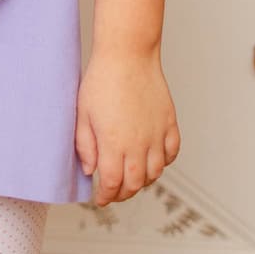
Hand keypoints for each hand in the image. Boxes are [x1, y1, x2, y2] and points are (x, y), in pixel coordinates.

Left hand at [75, 44, 179, 206]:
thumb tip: (90, 171)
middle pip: (135, 184)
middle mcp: (139, 144)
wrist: (127, 55)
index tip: (100, 199)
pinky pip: (172, 152)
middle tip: (114, 193)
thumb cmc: (101, 81)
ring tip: (132, 177)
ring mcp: (157, 134)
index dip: (105, 196)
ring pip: (155, 172)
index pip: (112, 184)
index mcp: (114, 144)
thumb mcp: (82, 114)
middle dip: (123, 194)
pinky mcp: (169, 122)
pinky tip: (153, 160)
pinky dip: (164, 162)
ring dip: (143, 181)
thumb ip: (85, 147)